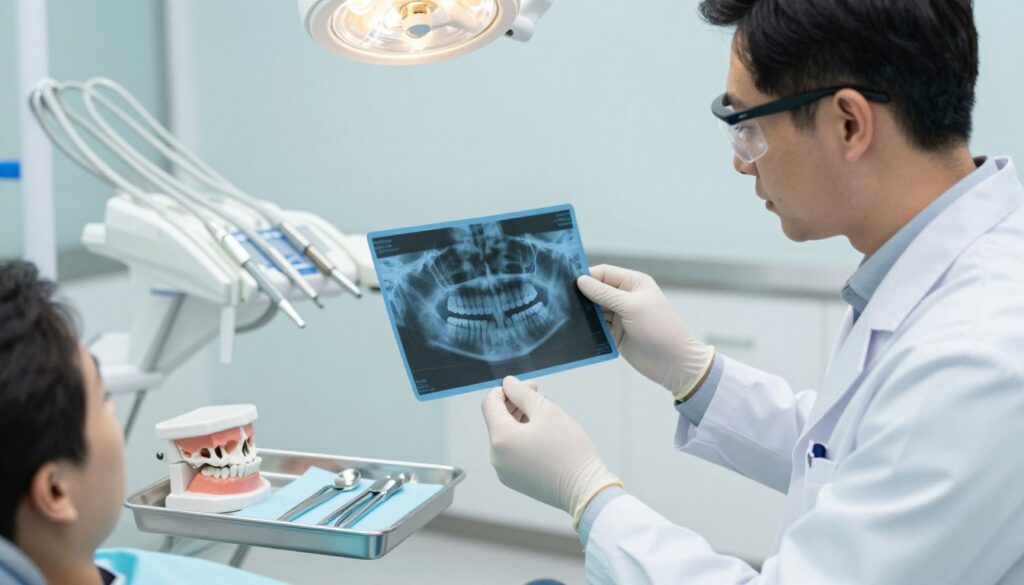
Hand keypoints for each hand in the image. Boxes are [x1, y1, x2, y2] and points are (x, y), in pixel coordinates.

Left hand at [481, 377, 621, 527]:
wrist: (585, 490)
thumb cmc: (569, 449)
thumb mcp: (546, 411)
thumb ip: (522, 393)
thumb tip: (508, 383)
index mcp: (500, 438)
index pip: (490, 403)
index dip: (507, 389)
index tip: (530, 388)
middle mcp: (496, 457)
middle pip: (497, 419)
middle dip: (515, 403)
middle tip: (541, 396)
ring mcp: (504, 471)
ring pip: (506, 435)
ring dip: (520, 420)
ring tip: (545, 414)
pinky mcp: (514, 480)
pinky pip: (512, 452)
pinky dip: (523, 438)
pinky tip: (543, 435)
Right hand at [577, 264, 713, 399]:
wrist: (673, 363)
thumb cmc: (659, 329)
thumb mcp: (631, 307)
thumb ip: (605, 294)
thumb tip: (581, 281)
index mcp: (633, 283)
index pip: (603, 273)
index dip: (586, 276)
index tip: (565, 282)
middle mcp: (625, 297)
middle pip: (596, 290)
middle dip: (582, 295)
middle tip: (560, 300)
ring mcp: (620, 315)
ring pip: (594, 309)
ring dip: (583, 312)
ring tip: (565, 315)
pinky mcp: (615, 333)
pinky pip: (596, 326)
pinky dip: (588, 327)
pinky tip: (575, 329)